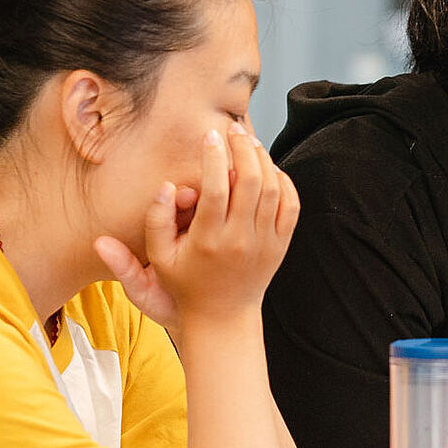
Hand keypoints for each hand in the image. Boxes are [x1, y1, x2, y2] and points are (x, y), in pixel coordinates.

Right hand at [96, 127, 297, 332]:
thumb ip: (156, 220)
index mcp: (209, 240)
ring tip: (250, 143)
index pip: (216, 189)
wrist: (223, 317)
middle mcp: (241, 240)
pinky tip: (270, 169)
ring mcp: (265, 243)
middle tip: (234, 130)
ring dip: (264, 161)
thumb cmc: (185, 284)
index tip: (210, 136)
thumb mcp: (159, 257)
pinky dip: (284, 183)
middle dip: (243, 149)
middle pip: (250, 183)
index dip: (214, 157)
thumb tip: (166, 186)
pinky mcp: (280, 246)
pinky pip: (291, 207)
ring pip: (273, 191)